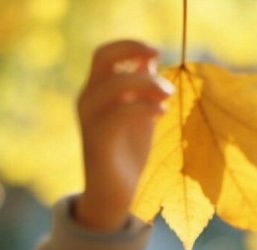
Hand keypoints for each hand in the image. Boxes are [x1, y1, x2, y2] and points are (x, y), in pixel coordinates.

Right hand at [74, 40, 173, 231]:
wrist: (112, 196)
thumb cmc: (126, 156)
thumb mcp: (139, 117)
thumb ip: (142, 91)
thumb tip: (150, 60)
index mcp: (96, 93)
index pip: (106, 54)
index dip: (130, 46)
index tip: (156, 51)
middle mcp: (88, 101)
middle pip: (103, 58)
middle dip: (133, 51)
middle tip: (161, 59)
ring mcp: (90, 121)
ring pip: (114, 84)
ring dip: (147, 83)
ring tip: (169, 96)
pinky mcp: (98, 142)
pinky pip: (121, 113)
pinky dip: (144, 108)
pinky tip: (161, 113)